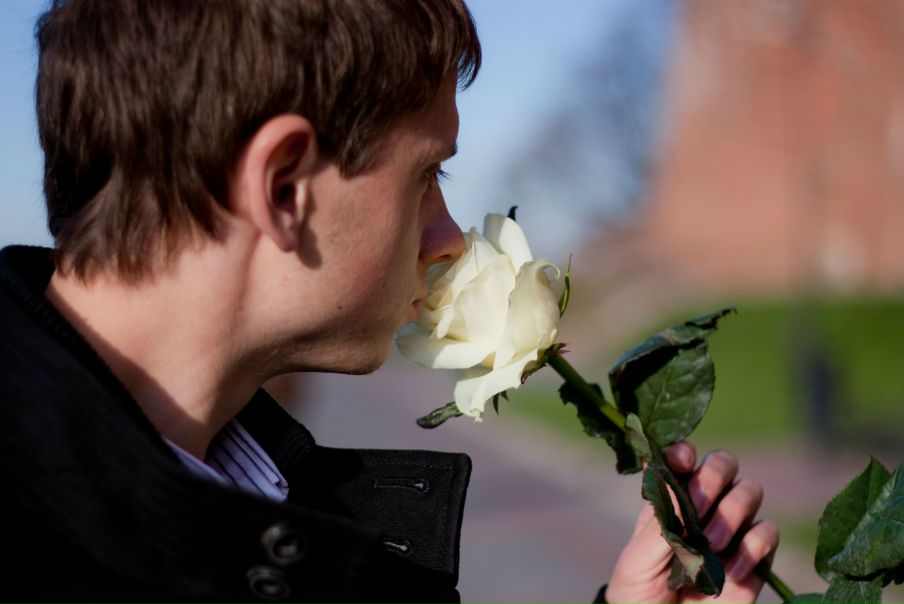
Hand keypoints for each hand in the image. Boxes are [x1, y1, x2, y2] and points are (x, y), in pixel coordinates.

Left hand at [606, 443, 778, 603]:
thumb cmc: (640, 594)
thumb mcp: (637, 561)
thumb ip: (657, 526)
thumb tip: (678, 488)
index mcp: (668, 500)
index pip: (680, 458)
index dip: (683, 452)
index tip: (682, 460)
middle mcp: (703, 506)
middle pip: (723, 463)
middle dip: (713, 476)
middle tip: (698, 505)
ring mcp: (732, 529)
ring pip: (750, 490)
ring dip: (731, 513)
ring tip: (712, 545)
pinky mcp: (756, 557)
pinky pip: (768, 532)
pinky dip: (753, 547)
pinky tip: (730, 571)